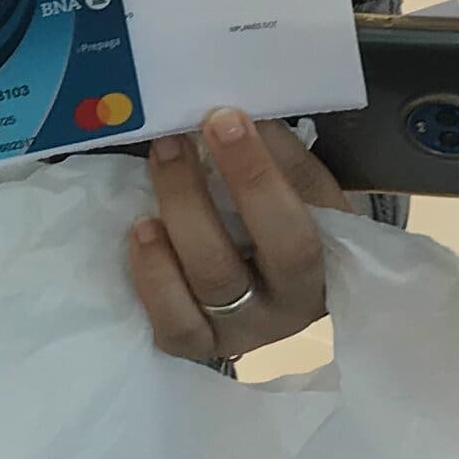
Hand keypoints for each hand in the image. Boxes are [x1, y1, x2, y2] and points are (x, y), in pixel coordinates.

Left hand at [128, 109, 348, 366]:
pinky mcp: (193, 345)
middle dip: (189, 198)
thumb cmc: (301, 222)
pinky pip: (166, 323)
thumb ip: (278, 155)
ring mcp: (231, 338)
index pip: (288, 236)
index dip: (254, 177)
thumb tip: (234, 113)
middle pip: (223, 270)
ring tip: (151, 181)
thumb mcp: (307, 190)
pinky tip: (141, 230)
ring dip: (165, 234)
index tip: (223, 119)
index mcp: (317, 276)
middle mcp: (276, 318)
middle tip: (170, 141)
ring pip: (190, 298)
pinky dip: (150, 276)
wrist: (294, 283)